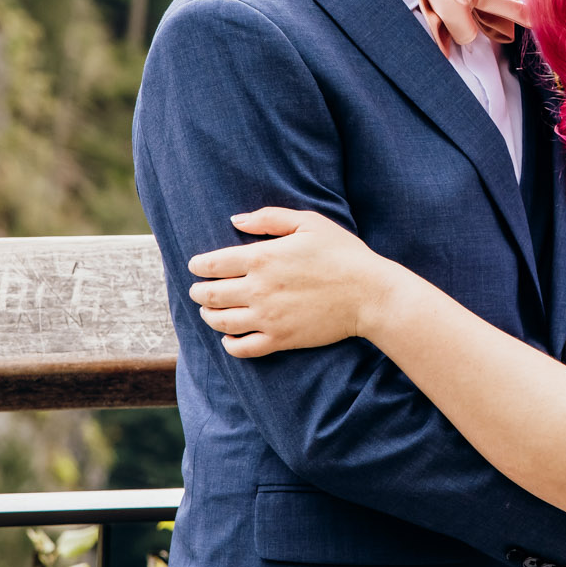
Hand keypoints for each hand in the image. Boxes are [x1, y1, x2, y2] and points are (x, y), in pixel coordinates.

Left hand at [188, 208, 410, 357]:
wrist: (369, 293)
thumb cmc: (342, 253)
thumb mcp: (309, 222)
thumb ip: (268, 218)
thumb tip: (234, 220)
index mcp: (262, 258)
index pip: (213, 264)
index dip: (198, 265)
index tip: (195, 266)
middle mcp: (258, 289)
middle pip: (210, 294)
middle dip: (198, 291)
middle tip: (198, 290)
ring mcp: (268, 317)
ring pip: (221, 322)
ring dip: (209, 316)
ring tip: (209, 311)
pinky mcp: (280, 339)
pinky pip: (243, 348)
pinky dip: (229, 345)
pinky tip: (229, 339)